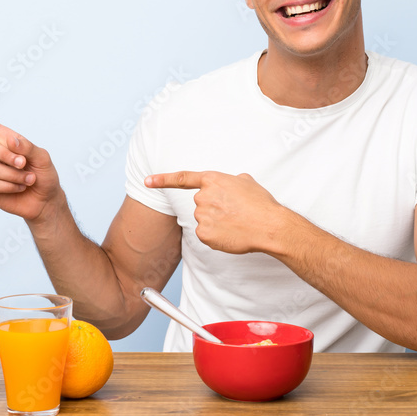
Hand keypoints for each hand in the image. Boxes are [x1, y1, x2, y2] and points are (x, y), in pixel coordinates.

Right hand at [0, 100, 61, 223]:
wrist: (46, 200)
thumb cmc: (45, 175)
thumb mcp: (42, 157)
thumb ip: (27, 146)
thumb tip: (10, 139)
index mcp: (6, 140)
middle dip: (7, 156)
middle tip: (23, 164)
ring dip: (13, 175)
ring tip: (28, 180)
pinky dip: (8, 186)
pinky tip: (19, 188)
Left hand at [144, 171, 288, 254]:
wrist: (269, 226)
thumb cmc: (262, 204)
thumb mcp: (246, 182)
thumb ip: (230, 182)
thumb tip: (231, 185)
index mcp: (212, 180)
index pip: (182, 178)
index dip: (162, 180)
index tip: (147, 181)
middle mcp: (203, 197)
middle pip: (201, 204)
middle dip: (214, 208)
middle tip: (234, 213)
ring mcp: (202, 216)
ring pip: (204, 220)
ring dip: (216, 223)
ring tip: (236, 223)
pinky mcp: (204, 234)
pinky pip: (207, 235)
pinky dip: (217, 237)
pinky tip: (232, 234)